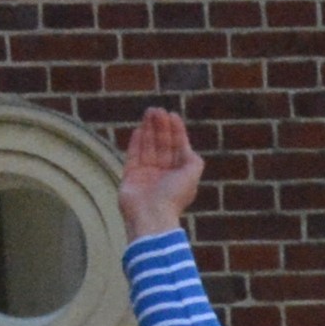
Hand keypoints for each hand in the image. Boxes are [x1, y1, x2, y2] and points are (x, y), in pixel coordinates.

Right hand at [119, 103, 202, 237]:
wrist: (151, 215)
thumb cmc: (174, 197)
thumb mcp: (192, 176)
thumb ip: (194, 161)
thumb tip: (189, 148)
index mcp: (179, 174)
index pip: (177, 147)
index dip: (176, 131)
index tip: (172, 114)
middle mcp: (163, 173)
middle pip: (162, 144)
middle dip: (160, 126)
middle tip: (157, 110)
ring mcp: (146, 174)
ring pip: (148, 146)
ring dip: (148, 129)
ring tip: (148, 113)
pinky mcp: (130, 176)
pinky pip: (133, 155)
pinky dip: (136, 142)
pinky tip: (138, 129)